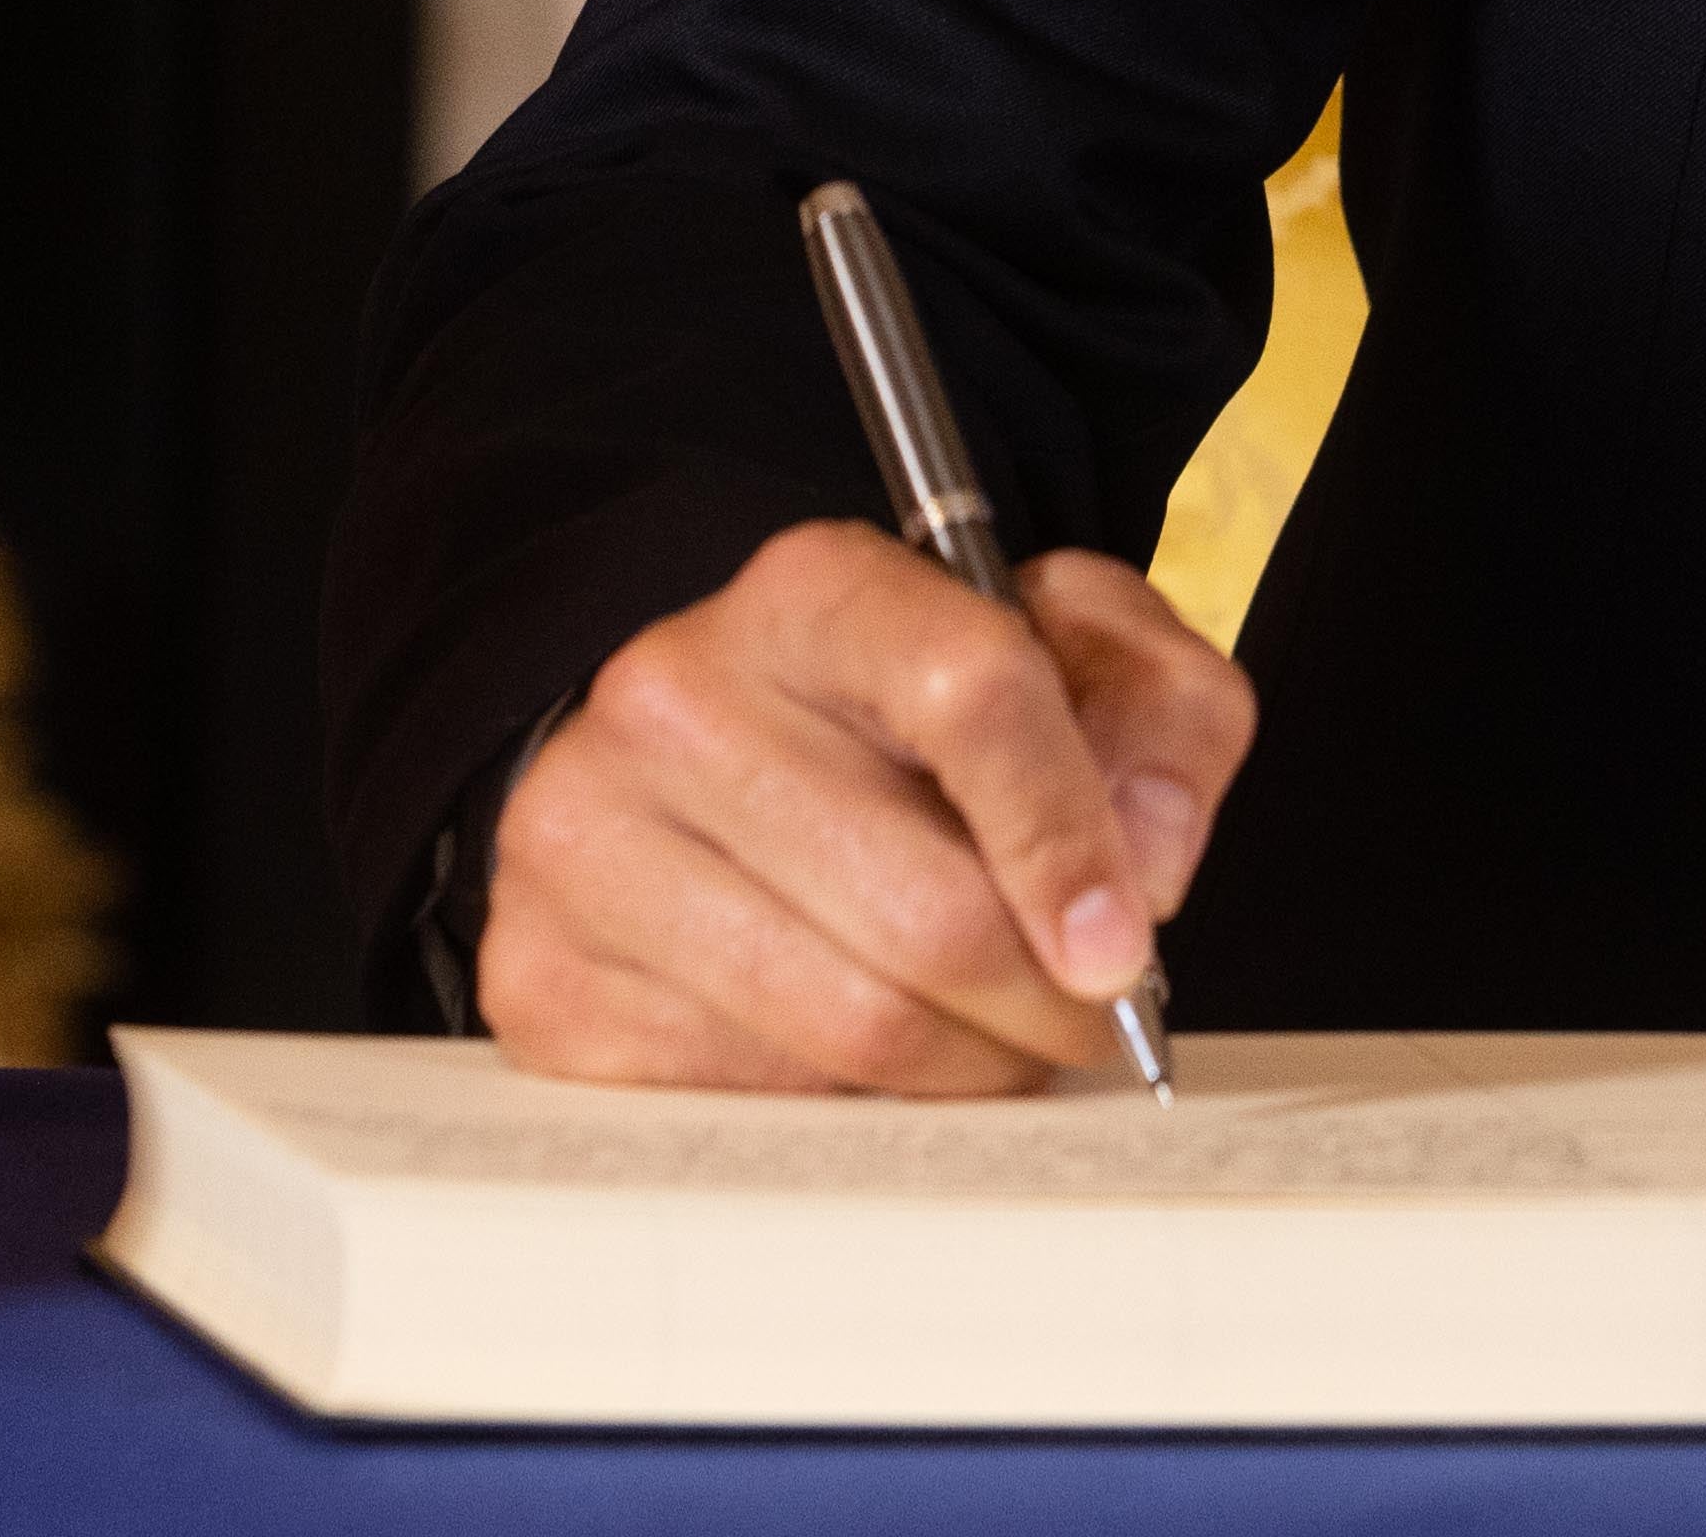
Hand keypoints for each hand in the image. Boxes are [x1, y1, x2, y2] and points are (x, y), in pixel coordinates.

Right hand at [476, 518, 1257, 1091]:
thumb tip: (1152, 859)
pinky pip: (757, 1105)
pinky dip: (853, 1114)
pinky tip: (870, 1056)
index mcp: (811, 591)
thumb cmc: (900, 724)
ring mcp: (586, 839)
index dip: (1069, 836)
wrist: (695, 770)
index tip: (1125, 952)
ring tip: (990, 1041)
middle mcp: (672, 694)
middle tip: (1084, 1020)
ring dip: (968, 1073)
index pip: (969, 688)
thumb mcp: (1062, 658)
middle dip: (1045, 1005)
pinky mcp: (544, 977)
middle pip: (928, 911)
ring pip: (853, 1030)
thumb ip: (1161, 711)